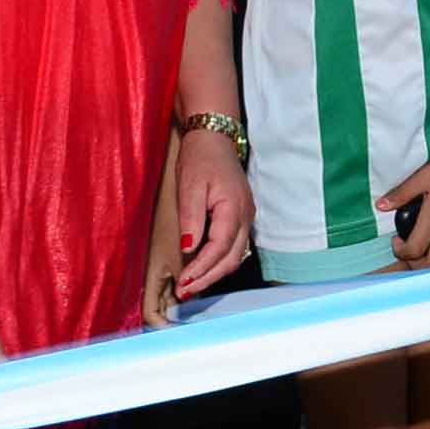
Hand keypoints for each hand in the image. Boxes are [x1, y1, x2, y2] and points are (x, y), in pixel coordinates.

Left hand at [172, 126, 252, 298]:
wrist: (214, 138)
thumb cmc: (201, 158)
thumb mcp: (190, 186)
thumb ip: (191, 218)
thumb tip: (189, 248)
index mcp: (234, 208)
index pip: (219, 248)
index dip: (202, 269)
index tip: (183, 282)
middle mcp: (245, 216)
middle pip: (231, 258)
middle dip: (208, 278)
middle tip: (185, 291)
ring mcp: (246, 217)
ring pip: (235, 256)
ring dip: (214, 273)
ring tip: (192, 284)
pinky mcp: (241, 216)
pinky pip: (234, 246)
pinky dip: (219, 261)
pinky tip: (204, 267)